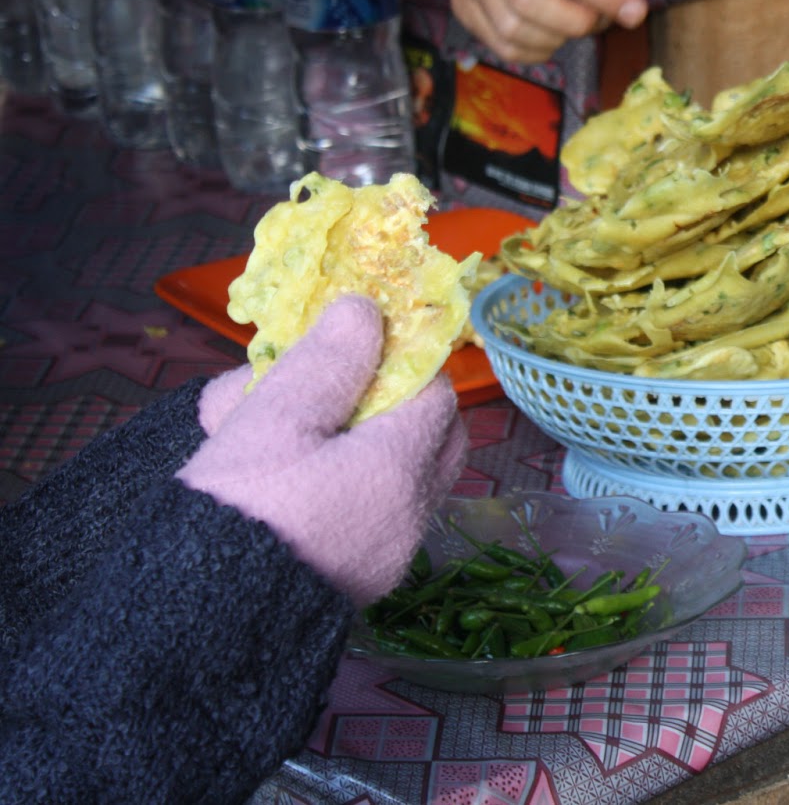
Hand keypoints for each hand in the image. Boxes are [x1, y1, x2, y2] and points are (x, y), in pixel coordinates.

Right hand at [181, 295, 467, 605]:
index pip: (435, 391)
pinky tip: (276, 478)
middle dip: (383, 402)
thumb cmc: (239, 512)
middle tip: (319, 389)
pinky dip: (337, 485)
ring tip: (272, 430)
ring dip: (349, 443)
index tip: (349, 346)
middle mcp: (411, 514)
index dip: (398, 360)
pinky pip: (367, 514)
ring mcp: (389, 554)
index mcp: (402, 468)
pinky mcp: (358, 581)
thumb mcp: (274, 419)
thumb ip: (326, 362)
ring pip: (393, 474)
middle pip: (428, 436)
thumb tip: (367, 313)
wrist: (197, 631)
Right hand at [423, 0, 648, 64]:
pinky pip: (501, 45)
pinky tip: (553, 32)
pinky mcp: (460, 3)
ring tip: (578, 20)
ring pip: (513, 30)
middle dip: (579, 21)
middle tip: (603, 17)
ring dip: (559, 38)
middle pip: (529, 2)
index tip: (635, 11)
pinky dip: (537, 50)